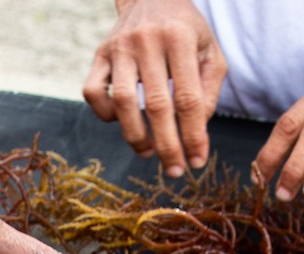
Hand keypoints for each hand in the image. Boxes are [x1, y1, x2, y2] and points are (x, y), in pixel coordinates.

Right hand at [82, 0, 227, 177]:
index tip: (197, 161)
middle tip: (174, 170)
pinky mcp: (100, 54)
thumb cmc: (186, 32)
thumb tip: (196, 133)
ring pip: (123, 102)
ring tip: (148, 153)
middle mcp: (147, 40)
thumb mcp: (210, 53)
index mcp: (180, 38)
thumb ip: (208, 92)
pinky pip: (93, 92)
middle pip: (156, 105)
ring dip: (136, 136)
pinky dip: (105, 114)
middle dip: (167, 145)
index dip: (193, 135)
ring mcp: (120, 47)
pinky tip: (121, 121)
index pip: (188, 98)